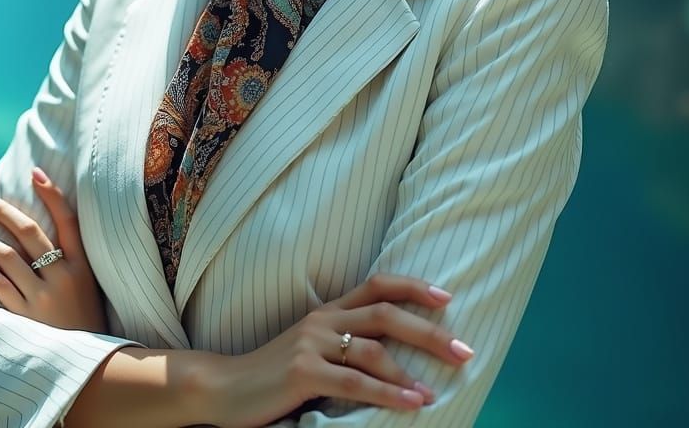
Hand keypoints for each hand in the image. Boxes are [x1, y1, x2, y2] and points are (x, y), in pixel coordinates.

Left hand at [0, 166, 106, 332]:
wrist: (90, 364)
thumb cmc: (84, 318)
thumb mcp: (88, 284)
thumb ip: (70, 258)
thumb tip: (41, 230)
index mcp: (82, 265)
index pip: (67, 219)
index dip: (52, 194)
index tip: (35, 173)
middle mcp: (64, 276)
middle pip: (31, 233)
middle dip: (5, 212)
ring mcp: (44, 297)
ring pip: (10, 259)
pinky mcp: (27, 317)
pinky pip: (2, 288)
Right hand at [208, 273, 473, 427]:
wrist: (224, 387)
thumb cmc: (273, 374)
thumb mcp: (311, 349)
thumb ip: (344, 344)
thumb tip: (394, 354)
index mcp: (328, 310)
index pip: (377, 285)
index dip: (414, 287)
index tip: (448, 298)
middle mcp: (323, 320)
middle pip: (385, 313)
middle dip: (429, 331)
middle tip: (464, 350)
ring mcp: (312, 344)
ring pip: (374, 349)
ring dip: (412, 370)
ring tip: (440, 389)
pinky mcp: (303, 373)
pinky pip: (356, 383)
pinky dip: (389, 394)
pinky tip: (414, 404)